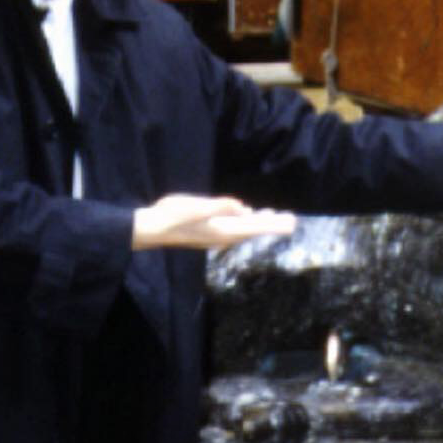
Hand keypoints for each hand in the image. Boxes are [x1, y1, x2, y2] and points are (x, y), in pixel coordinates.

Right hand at [131, 194, 294, 250]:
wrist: (150, 228)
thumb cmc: (171, 217)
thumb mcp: (195, 209)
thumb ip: (219, 207)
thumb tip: (242, 207)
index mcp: (223, 229)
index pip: (255, 227)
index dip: (274, 224)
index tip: (292, 222)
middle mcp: (223, 235)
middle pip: (253, 229)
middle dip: (272, 224)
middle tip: (291, 219)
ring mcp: (215, 234)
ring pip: (244, 229)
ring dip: (260, 223)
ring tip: (274, 216)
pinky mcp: (208, 231)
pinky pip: (234, 228)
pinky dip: (246, 222)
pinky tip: (246, 215)